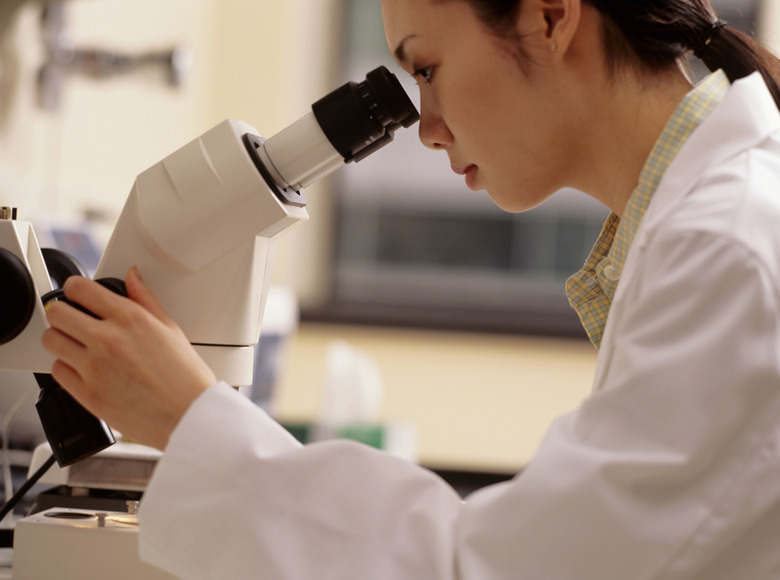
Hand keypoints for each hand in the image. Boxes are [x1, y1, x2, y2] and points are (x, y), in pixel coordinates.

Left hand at [42, 267, 216, 449]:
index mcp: (130, 318)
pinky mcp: (87, 393)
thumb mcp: (170, 328)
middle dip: (63, 312)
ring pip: (51, 341)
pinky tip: (83, 367)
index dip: (74, 288)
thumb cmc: (185, 376)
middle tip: (72, 319)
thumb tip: (132, 277)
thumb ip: (145, 299)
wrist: (188, 414)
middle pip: (57, 312)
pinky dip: (66, 367)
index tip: (76, 293)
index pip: (79, 289)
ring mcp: (95, 367)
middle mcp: (108, 339)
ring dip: (60, 339)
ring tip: (75, 344)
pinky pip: (57, 371)